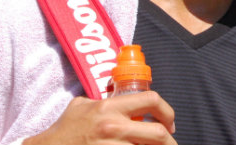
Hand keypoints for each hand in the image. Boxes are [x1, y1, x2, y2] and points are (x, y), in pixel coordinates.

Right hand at [24, 92, 176, 144]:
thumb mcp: (82, 105)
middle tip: (170, 143)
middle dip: (170, 141)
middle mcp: (114, 127)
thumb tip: (118, 94)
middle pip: (159, 133)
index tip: (169, 122)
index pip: (151, 99)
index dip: (167, 111)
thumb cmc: (65, 130)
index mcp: (109, 107)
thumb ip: (103, 99)